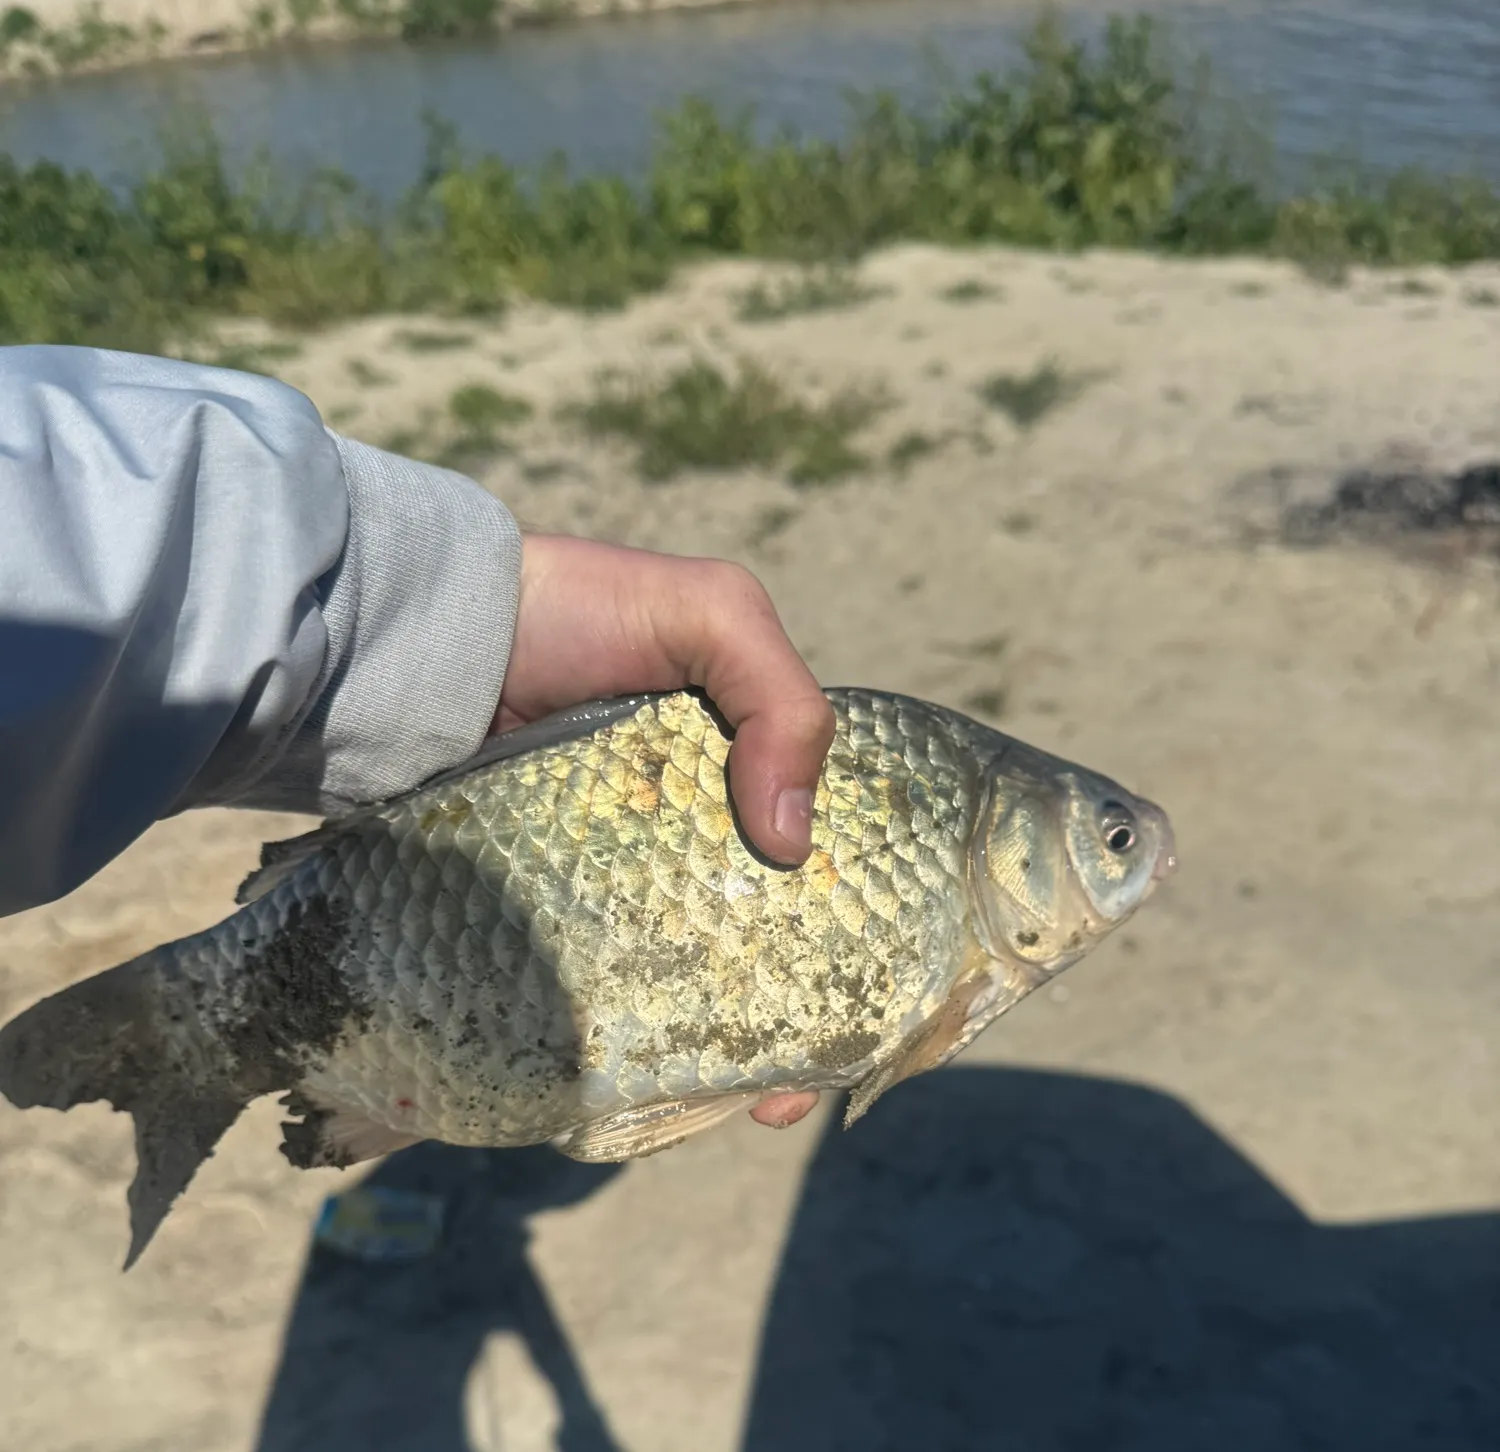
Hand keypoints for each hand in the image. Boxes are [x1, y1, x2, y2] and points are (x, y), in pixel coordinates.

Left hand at [492, 533, 831, 1129]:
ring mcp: (626, 875)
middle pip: (766, 933)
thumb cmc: (582, 610)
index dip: (857, 922)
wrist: (439, 638)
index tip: (878, 995)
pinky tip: (666, 1083)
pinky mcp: (558, 904)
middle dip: (796, 1012)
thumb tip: (792, 842)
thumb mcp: (711, 614)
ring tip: (749, 1103)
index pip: (824, 854)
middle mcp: (695, 829)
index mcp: (746, 769)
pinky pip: (610, 976)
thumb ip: (781, 700)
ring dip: (727, 1041)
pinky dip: (641, 1027)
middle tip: (794, 1085)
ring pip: (693, 970)